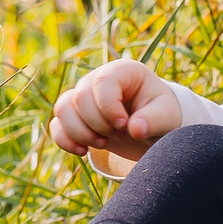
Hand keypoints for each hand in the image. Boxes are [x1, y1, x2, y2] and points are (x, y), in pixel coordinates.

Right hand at [49, 58, 181, 163]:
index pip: (103, 81)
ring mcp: (82, 96)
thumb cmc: (160, 115)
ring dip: (80, 132)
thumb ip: (153, 120)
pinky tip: (83, 152)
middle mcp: (97, 79)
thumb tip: (135, 129)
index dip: (109, 107)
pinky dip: (66, 141)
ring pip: (63, 109)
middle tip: (119, 136)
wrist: (151, 128)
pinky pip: (56, 125)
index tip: (125, 126)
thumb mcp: (166, 116)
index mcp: (123, 71)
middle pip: (80, 97)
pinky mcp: (73, 116)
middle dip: (98, 124)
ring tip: (102, 144)